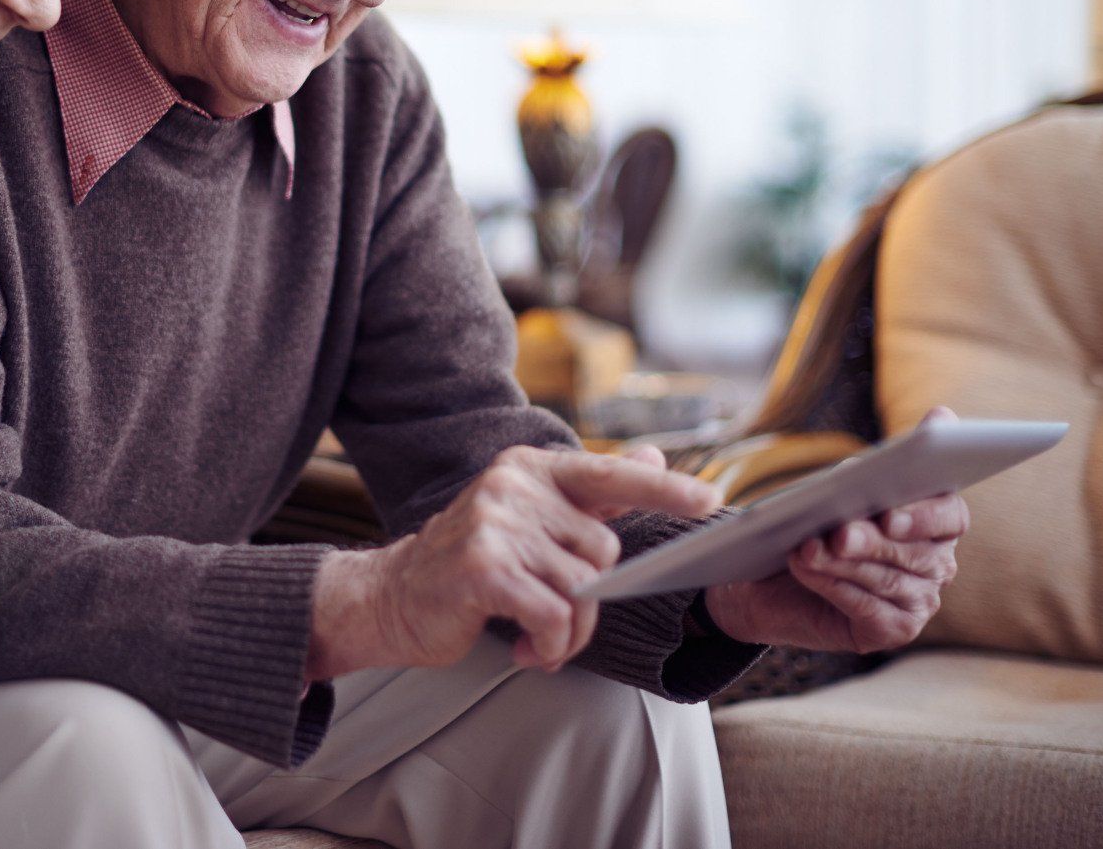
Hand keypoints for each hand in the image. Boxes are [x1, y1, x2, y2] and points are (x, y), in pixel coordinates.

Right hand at [307, 445, 721, 679]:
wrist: (392, 598)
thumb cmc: (470, 564)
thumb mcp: (529, 519)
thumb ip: (591, 493)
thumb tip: (651, 451)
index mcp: (528, 467)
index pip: (608, 474)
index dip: (664, 488)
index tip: (710, 501)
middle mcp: (512, 486)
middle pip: (602, 552)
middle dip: (590, 601)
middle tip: (555, 620)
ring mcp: (495, 524)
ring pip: (582, 592)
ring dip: (569, 632)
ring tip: (537, 638)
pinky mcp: (483, 568)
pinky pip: (555, 617)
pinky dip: (550, 646)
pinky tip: (526, 650)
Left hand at [703, 492, 967, 652]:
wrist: (777, 585)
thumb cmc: (813, 530)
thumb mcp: (829, 502)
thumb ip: (849, 487)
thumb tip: (851, 476)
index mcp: (935, 521)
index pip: (950, 515)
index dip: (924, 516)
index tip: (889, 516)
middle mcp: (938, 563)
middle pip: (915, 552)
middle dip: (872, 542)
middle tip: (840, 534)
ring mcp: (922, 601)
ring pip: (887, 580)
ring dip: (842, 564)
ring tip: (807, 550)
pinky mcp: (896, 630)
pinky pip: (868, 608)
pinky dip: (832, 587)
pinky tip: (805, 569)